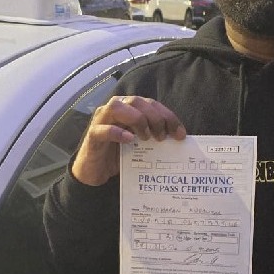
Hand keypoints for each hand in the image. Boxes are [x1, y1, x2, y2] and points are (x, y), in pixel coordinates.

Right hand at [71, 95, 185, 186]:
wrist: (96, 172)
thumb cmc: (119, 155)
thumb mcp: (141, 144)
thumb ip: (154, 136)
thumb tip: (178, 138)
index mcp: (129, 109)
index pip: (151, 104)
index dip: (168, 116)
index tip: (180, 134)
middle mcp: (115, 109)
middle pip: (136, 101)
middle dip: (154, 117)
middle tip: (162, 137)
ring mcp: (101, 120)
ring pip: (117, 107)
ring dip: (136, 119)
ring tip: (146, 137)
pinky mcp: (92, 135)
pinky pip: (103, 129)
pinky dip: (117, 132)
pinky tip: (130, 140)